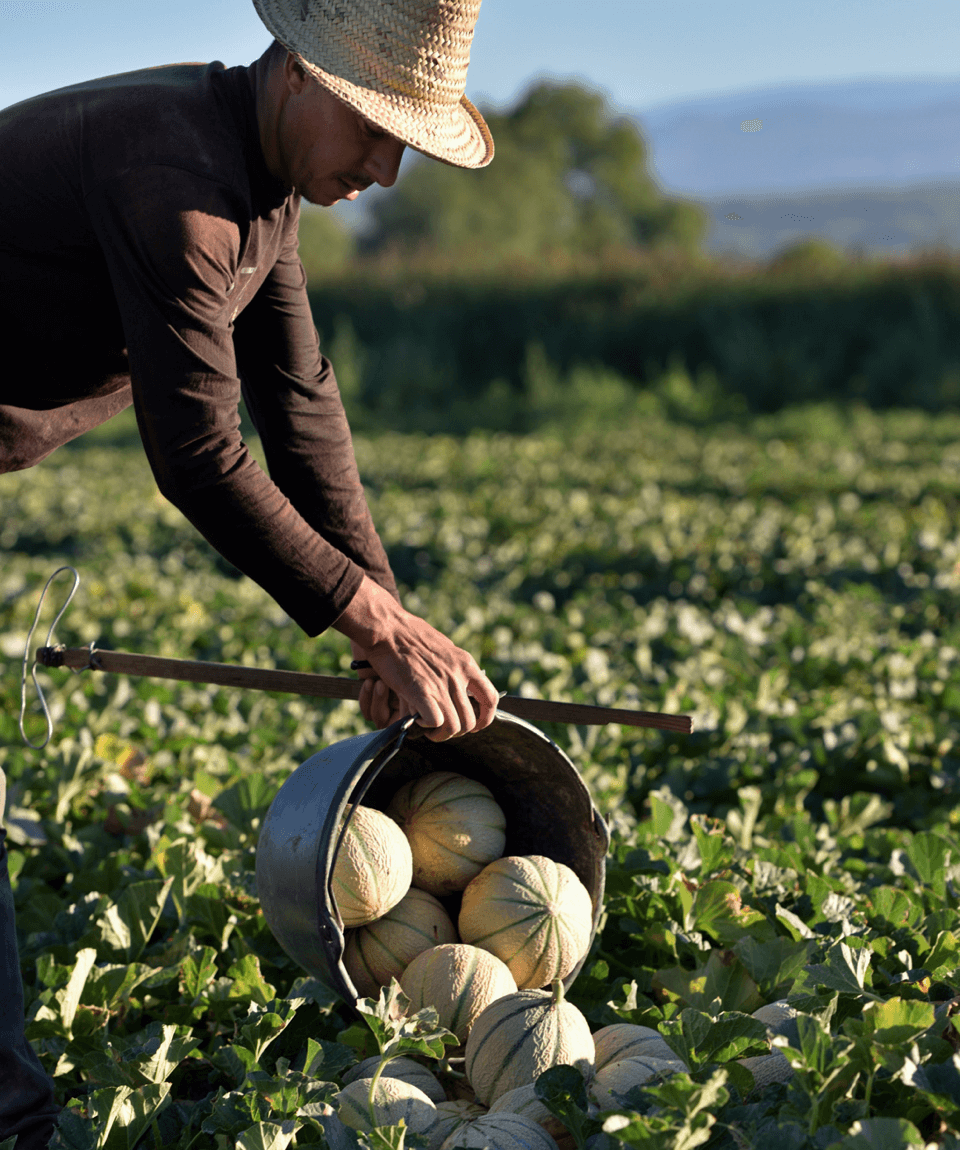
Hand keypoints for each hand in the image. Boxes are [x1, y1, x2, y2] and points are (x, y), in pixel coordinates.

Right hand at [336, 578, 498, 740]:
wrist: (390, 628)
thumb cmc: (411, 635)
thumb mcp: (445, 647)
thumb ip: (456, 667)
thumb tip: (460, 682)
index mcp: (466, 664)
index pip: (491, 699)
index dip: (485, 718)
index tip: (475, 724)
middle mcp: (458, 675)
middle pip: (470, 721)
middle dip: (456, 731)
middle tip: (442, 729)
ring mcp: (441, 684)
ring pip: (454, 726)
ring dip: (441, 734)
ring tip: (429, 730)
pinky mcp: (421, 691)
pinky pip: (436, 721)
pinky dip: (428, 727)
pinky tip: (417, 721)